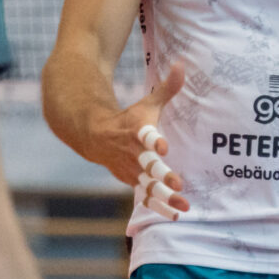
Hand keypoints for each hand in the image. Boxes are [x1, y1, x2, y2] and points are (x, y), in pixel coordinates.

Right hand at [90, 63, 189, 217]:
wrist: (95, 136)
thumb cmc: (129, 120)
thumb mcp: (146, 103)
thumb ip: (167, 88)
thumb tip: (182, 65)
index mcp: (136, 131)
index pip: (145, 136)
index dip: (153, 141)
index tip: (163, 146)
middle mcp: (132, 153)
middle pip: (148, 166)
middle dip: (162, 176)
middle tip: (178, 185)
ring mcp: (130, 170)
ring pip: (147, 186)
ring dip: (164, 197)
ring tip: (183, 206)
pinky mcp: (131, 181)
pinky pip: (145, 196)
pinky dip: (158, 206)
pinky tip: (175, 214)